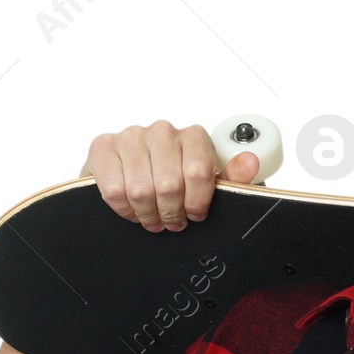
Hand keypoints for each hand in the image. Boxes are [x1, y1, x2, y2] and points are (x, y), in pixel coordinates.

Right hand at [81, 120, 258, 231]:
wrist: (132, 172)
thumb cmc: (175, 179)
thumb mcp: (209, 184)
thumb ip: (232, 177)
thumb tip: (250, 161)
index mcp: (193, 136)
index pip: (198, 172)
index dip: (196, 203)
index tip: (194, 214)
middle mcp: (162, 131)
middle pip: (169, 185)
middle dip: (171, 213)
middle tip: (171, 221)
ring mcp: (131, 137)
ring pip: (141, 190)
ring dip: (148, 214)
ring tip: (152, 217)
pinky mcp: (103, 147)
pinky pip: (114, 189)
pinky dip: (124, 208)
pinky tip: (132, 208)